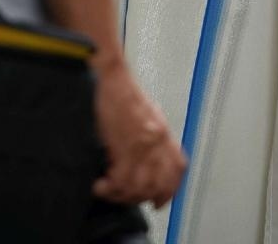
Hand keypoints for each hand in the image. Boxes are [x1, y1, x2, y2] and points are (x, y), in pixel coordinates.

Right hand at [92, 60, 186, 207]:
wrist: (111, 78)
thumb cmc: (124, 92)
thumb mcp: (146, 114)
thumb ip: (151, 137)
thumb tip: (146, 160)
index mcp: (163, 132)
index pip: (177, 168)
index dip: (170, 189)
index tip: (159, 201)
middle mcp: (157, 141)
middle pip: (159, 184)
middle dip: (142, 197)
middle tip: (125, 196)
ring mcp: (143, 145)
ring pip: (140, 187)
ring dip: (122, 195)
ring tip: (108, 190)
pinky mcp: (125, 146)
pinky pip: (121, 181)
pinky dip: (109, 189)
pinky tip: (100, 185)